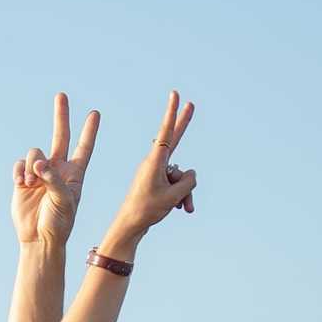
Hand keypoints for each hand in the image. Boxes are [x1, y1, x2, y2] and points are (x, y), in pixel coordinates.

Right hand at [12, 91, 99, 248]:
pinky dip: (19, 171)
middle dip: (61, 116)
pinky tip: (21, 183)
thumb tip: (37, 163)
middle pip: (60, 136)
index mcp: (74, 174)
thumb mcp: (64, 201)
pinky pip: (19, 164)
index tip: (95, 114)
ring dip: (31, 165)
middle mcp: (57, 169)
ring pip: (34, 152)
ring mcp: (39, 173)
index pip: (84, 147)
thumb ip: (53, 179)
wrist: (38, 238)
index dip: (89, 131)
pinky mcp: (22, 179)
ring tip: (32, 182)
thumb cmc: (59, 223)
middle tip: (62, 95)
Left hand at [96, 89, 196, 254]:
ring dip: (186, 192)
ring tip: (185, 209)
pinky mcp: (157, 183)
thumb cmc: (147, 210)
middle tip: (191, 104)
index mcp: (155, 162)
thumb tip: (191, 174)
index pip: (166, 132)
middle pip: (174, 140)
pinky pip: (175, 184)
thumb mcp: (173, 196)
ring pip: (180, 175)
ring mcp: (156, 173)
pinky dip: (181, 196)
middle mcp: (155, 163)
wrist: (130, 226)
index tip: (175, 95)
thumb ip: (188, 182)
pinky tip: (181, 209)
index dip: (172, 113)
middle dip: (183, 124)